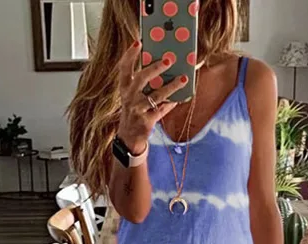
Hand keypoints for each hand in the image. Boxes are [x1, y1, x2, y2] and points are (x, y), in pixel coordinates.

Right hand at [115, 40, 188, 154]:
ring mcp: (137, 109)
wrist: (129, 136)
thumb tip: (162, 66)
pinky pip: (162, 110)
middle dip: (155, 68)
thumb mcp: (133, 95)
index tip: (138, 42)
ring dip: (171, 86)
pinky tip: (180, 98)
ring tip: (183, 79)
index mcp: (124, 88)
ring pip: (157, 95)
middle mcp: (129, 97)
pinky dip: (171, 104)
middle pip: (141, 78)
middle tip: (169, 60)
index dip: (130, 55)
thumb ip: (143, 83)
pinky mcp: (146, 121)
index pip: (124, 68)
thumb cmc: (134, 110)